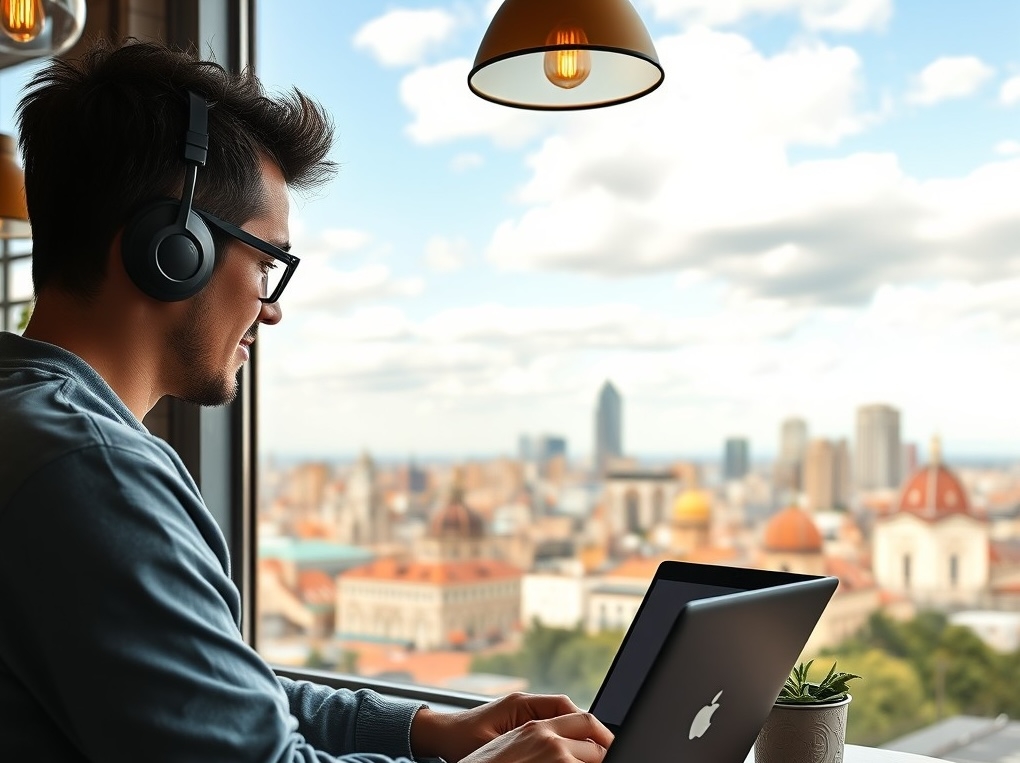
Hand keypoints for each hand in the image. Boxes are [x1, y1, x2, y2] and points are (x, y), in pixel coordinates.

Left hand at [411, 692, 607, 762]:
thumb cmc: (461, 741)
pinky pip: (549, 723)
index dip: (586, 723)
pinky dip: (562, 735)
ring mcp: (522, 711)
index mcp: (520, 705)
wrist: (439, 734)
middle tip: (607, 748)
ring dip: (576, 732)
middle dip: (588, 728)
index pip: (564, 707)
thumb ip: (524, 748)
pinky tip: (569, 752)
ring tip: (594, 751)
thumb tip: (553, 749)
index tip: (602, 742)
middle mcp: (524, 703)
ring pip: (560, 717)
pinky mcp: (518, 721)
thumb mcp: (493, 748)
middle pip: (567, 710)